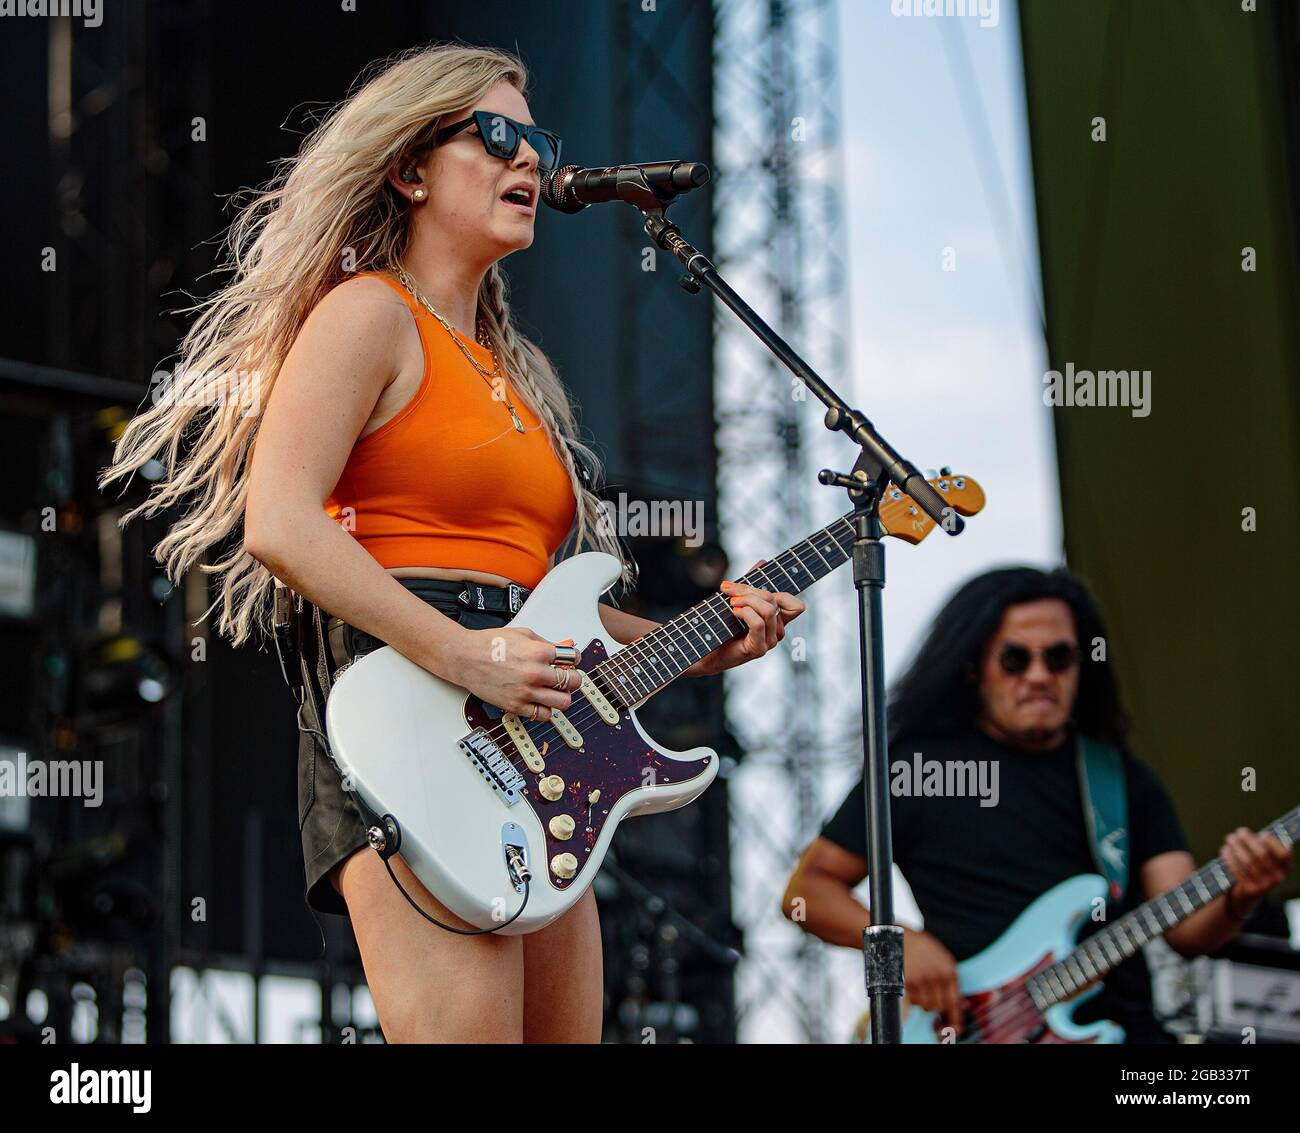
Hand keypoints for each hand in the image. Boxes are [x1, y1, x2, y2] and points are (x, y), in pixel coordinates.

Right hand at [445, 626, 582, 721]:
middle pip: (573, 682)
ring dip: (563, 696)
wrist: (465, 658)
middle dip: (572, 678)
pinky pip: (543, 715)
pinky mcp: (516, 706)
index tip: (569, 660)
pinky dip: (546, 708)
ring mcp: (526, 692)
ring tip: (554, 690)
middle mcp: (535, 673)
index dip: (573, 658)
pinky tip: (540, 699)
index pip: (573, 658)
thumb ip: (547, 643)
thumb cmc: (490, 644)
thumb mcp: (523, 634)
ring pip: (563, 702)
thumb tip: (565, 648)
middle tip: (566, 676)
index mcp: (538, 652)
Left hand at [685, 560, 805, 676]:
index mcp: (777, 621)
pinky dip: (745, 613)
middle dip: (749, 589)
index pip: (797, 606)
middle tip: (728, 589)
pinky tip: (734, 612)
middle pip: (774, 600)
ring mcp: (769, 642)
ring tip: (730, 602)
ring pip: (768, 610)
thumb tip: (763, 562)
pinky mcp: (758, 649)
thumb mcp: (737, 601)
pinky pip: (758, 623)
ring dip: (746, 600)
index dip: (783, 593)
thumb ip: (751, 585)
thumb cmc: (721, 627)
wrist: (704, 653)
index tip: (757, 586)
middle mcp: (777, 632)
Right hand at [903, 929, 962, 1033]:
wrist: (900, 937)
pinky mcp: (908, 983)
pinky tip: (914, 986)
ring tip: (923, 988)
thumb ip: (952, 980)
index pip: (955, 1001)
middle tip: (933, 996)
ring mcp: (922, 980)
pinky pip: (915, 1002)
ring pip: (928, 1006)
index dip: (956, 1016)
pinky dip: (915, 999)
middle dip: (938, 1005)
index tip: (957, 1027)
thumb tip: (962, 1004)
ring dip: (926, 1002)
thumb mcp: (943, 959)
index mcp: (949, 970)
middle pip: (941, 1006)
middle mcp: (937, 976)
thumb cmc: (923, 948)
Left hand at [1222, 828, 1291, 913]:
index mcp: (1285, 867)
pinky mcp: (1250, 890)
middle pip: (1262, 854)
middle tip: (1238, 833)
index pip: (1283, 854)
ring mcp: (1265, 885)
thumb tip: (1247, 834)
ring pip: (1248, 861)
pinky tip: (1225, 850)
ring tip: (1230, 838)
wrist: (1249, 892)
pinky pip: (1238, 870)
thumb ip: (1262, 846)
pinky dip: (1229, 857)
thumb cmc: (1256, 866)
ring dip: (1236, 847)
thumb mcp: (1265, 857)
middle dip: (1249, 840)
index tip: (1262, 834)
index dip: (1274, 843)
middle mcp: (1278, 877)